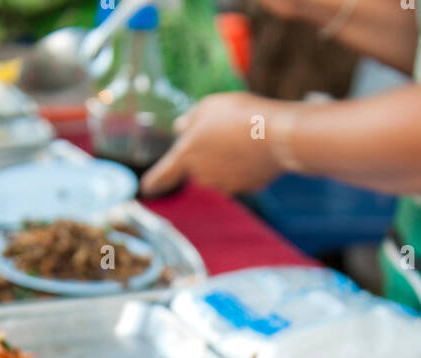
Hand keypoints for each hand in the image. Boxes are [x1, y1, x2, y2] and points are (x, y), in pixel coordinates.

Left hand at [141, 93, 285, 197]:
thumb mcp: (208, 107)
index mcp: (186, 155)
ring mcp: (223, 185)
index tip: (145, 188)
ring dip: (225, 159)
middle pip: (195, 167)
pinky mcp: (243, 189)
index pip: (163, 174)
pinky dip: (242, 166)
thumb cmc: (238, 116)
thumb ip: (190, 120)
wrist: (275, 135)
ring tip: (241, 136)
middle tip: (223, 130)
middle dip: (205, 154)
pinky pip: (237, 176)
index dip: (154, 181)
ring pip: (218, 172)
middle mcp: (201, 176)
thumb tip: (180, 129)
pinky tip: (254, 149)